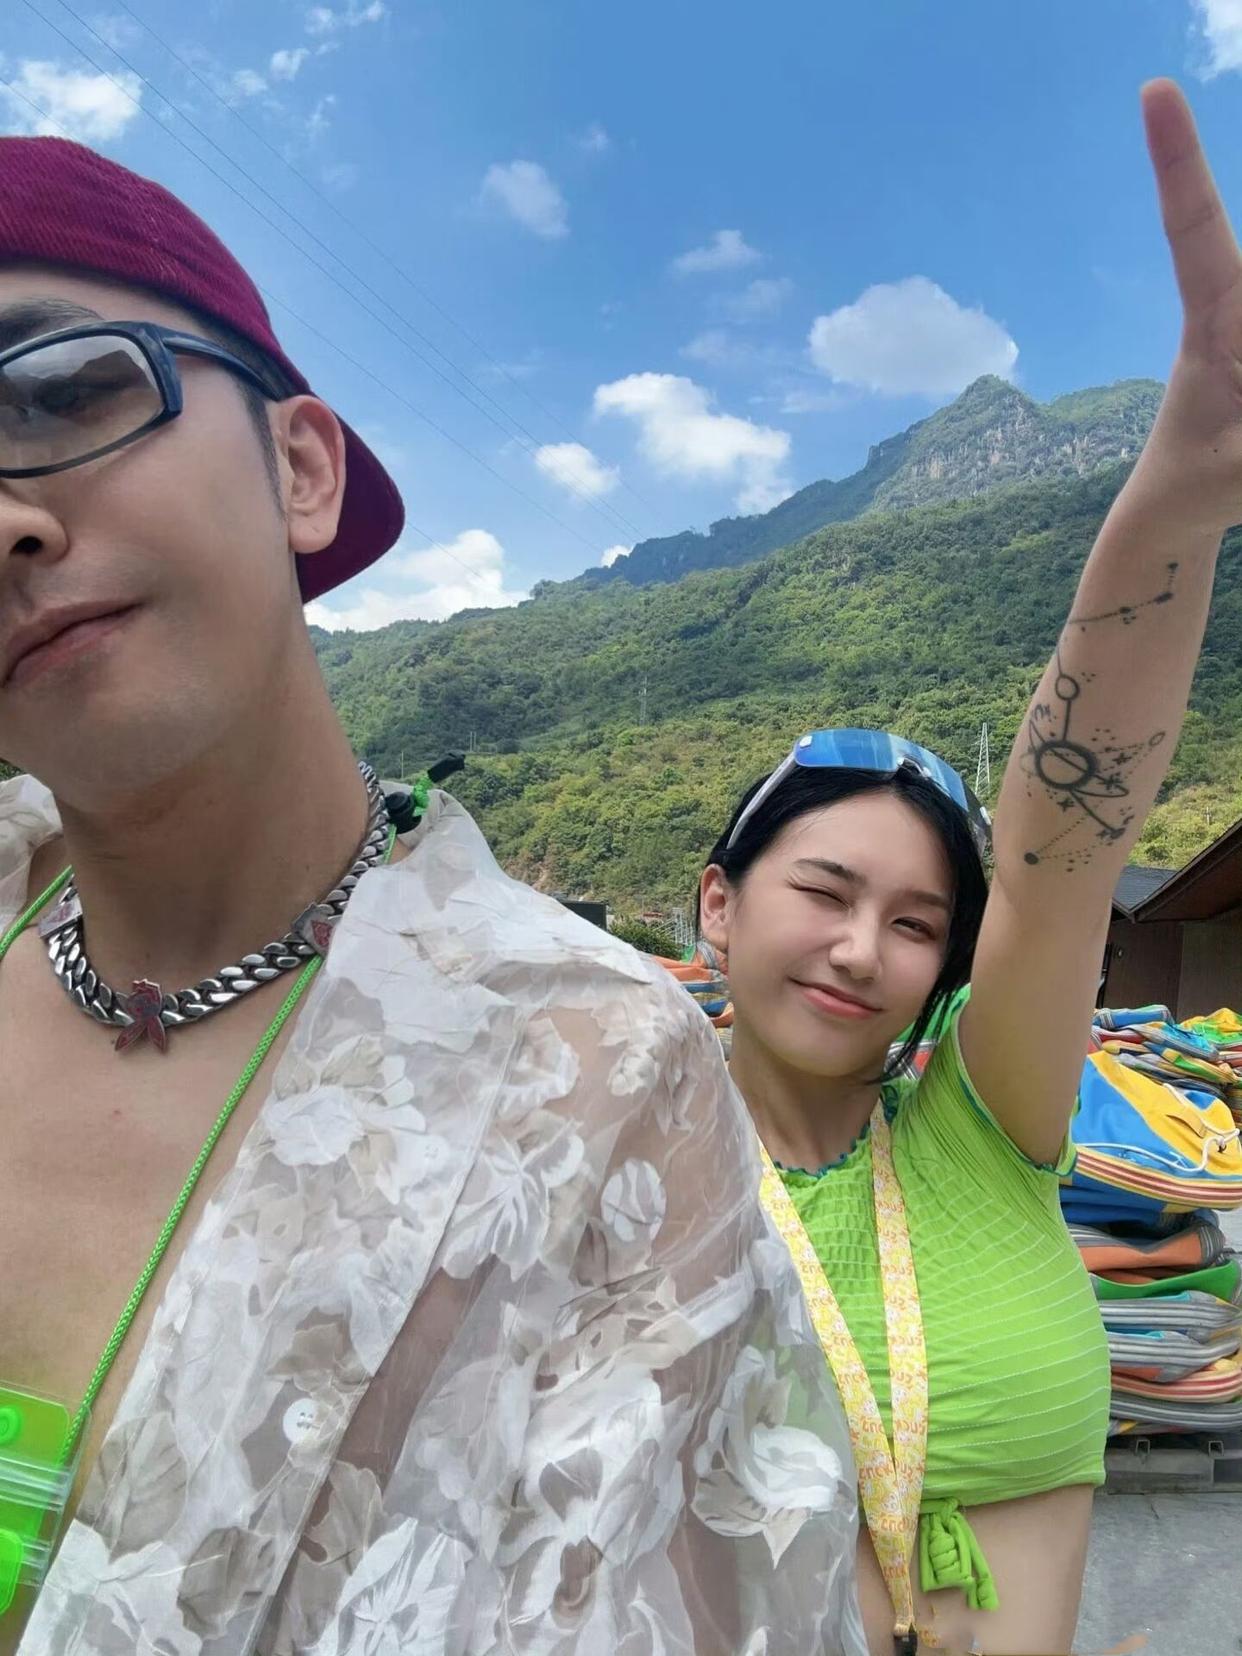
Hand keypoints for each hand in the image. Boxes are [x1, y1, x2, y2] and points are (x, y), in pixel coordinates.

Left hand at [1136, 80, 1241, 531]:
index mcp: (1210, 322)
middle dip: (1207, 269)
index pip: (1193, 228)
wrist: (1176, 512)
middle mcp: (1237, 305)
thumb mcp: (1233, 474)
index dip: (1178, 160)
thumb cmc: (1197, 486)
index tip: (1153, 90)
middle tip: (1228, 403)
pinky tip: (1235, 422)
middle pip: (1240, 262)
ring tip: (1233, 424)